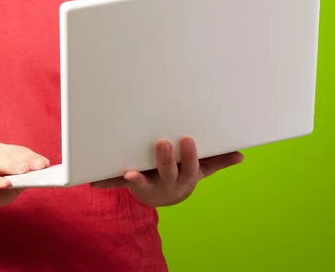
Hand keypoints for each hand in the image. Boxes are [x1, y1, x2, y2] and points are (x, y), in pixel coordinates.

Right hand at [0, 143, 49, 218]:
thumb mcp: (14, 184)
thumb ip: (25, 178)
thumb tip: (40, 175)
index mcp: (2, 152)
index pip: (20, 151)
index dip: (33, 156)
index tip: (45, 163)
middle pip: (10, 154)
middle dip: (26, 160)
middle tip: (40, 165)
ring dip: (12, 166)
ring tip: (24, 170)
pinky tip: (7, 183)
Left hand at [90, 136, 242, 206]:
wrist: (164, 194)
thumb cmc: (183, 172)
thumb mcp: (202, 168)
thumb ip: (218, 160)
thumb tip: (241, 155)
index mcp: (185, 176)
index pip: (190, 166)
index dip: (189, 155)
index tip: (187, 139)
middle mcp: (167, 182)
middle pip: (167, 173)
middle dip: (165, 160)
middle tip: (162, 143)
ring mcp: (148, 184)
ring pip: (144, 181)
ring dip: (137, 177)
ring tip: (131, 172)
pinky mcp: (131, 183)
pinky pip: (118, 183)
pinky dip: (107, 181)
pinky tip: (93, 181)